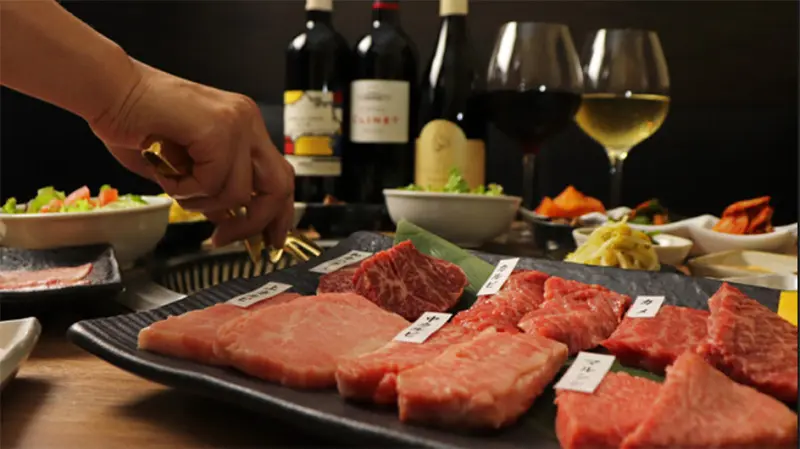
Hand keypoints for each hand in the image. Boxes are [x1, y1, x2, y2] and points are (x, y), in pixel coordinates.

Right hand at [89, 60, 294, 248]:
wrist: (106, 90)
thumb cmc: (132, 122)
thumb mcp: (181, 168)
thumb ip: (211, 191)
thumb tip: (229, 219)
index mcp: (242, 126)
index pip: (280, 176)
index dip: (278, 213)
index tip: (268, 239)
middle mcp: (246, 121)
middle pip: (278, 186)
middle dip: (255, 221)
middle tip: (223, 238)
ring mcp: (236, 123)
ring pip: (239, 192)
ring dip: (200, 202)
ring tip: (173, 183)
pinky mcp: (218, 129)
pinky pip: (213, 182)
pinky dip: (184, 189)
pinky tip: (166, 171)